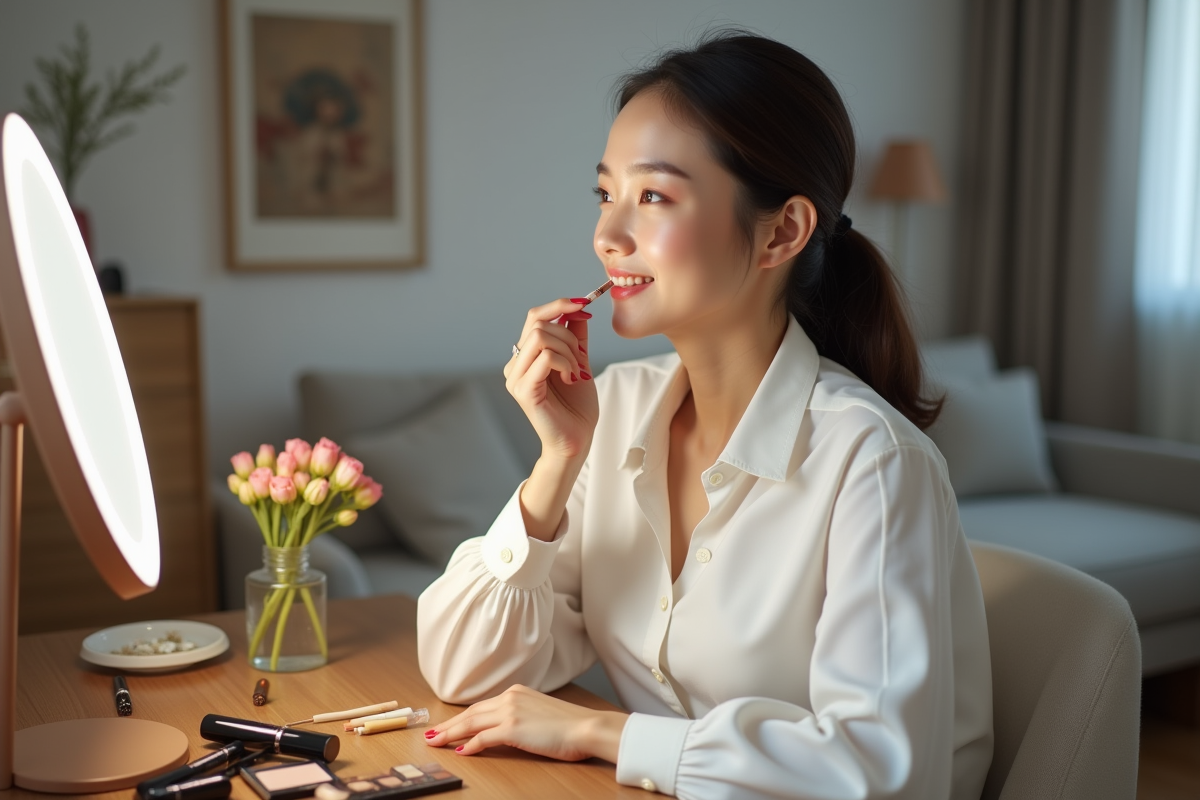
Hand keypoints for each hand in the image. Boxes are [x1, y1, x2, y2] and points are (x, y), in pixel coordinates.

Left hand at [424, 684, 627, 762]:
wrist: (586, 727)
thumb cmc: (571, 725)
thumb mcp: (541, 714)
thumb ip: (523, 716)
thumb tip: (510, 730)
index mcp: (518, 692)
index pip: (482, 706)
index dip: (462, 717)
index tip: (448, 725)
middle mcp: (511, 697)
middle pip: (471, 713)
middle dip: (449, 725)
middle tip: (431, 734)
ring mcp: (510, 711)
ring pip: (472, 723)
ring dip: (451, 733)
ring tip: (436, 742)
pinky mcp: (513, 728)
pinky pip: (483, 738)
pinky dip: (470, 745)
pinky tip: (461, 751)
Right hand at [504, 299, 597, 463]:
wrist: (578, 439)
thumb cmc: (577, 406)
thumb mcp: (579, 361)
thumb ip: (575, 336)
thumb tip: (577, 309)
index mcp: (525, 357)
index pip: (535, 317)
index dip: (559, 305)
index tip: (584, 304)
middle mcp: (515, 365)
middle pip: (539, 324)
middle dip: (569, 335)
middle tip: (581, 359)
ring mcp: (515, 378)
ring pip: (541, 337)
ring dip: (568, 351)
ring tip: (576, 372)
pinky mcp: (523, 391)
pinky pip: (545, 357)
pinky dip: (566, 363)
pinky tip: (572, 379)